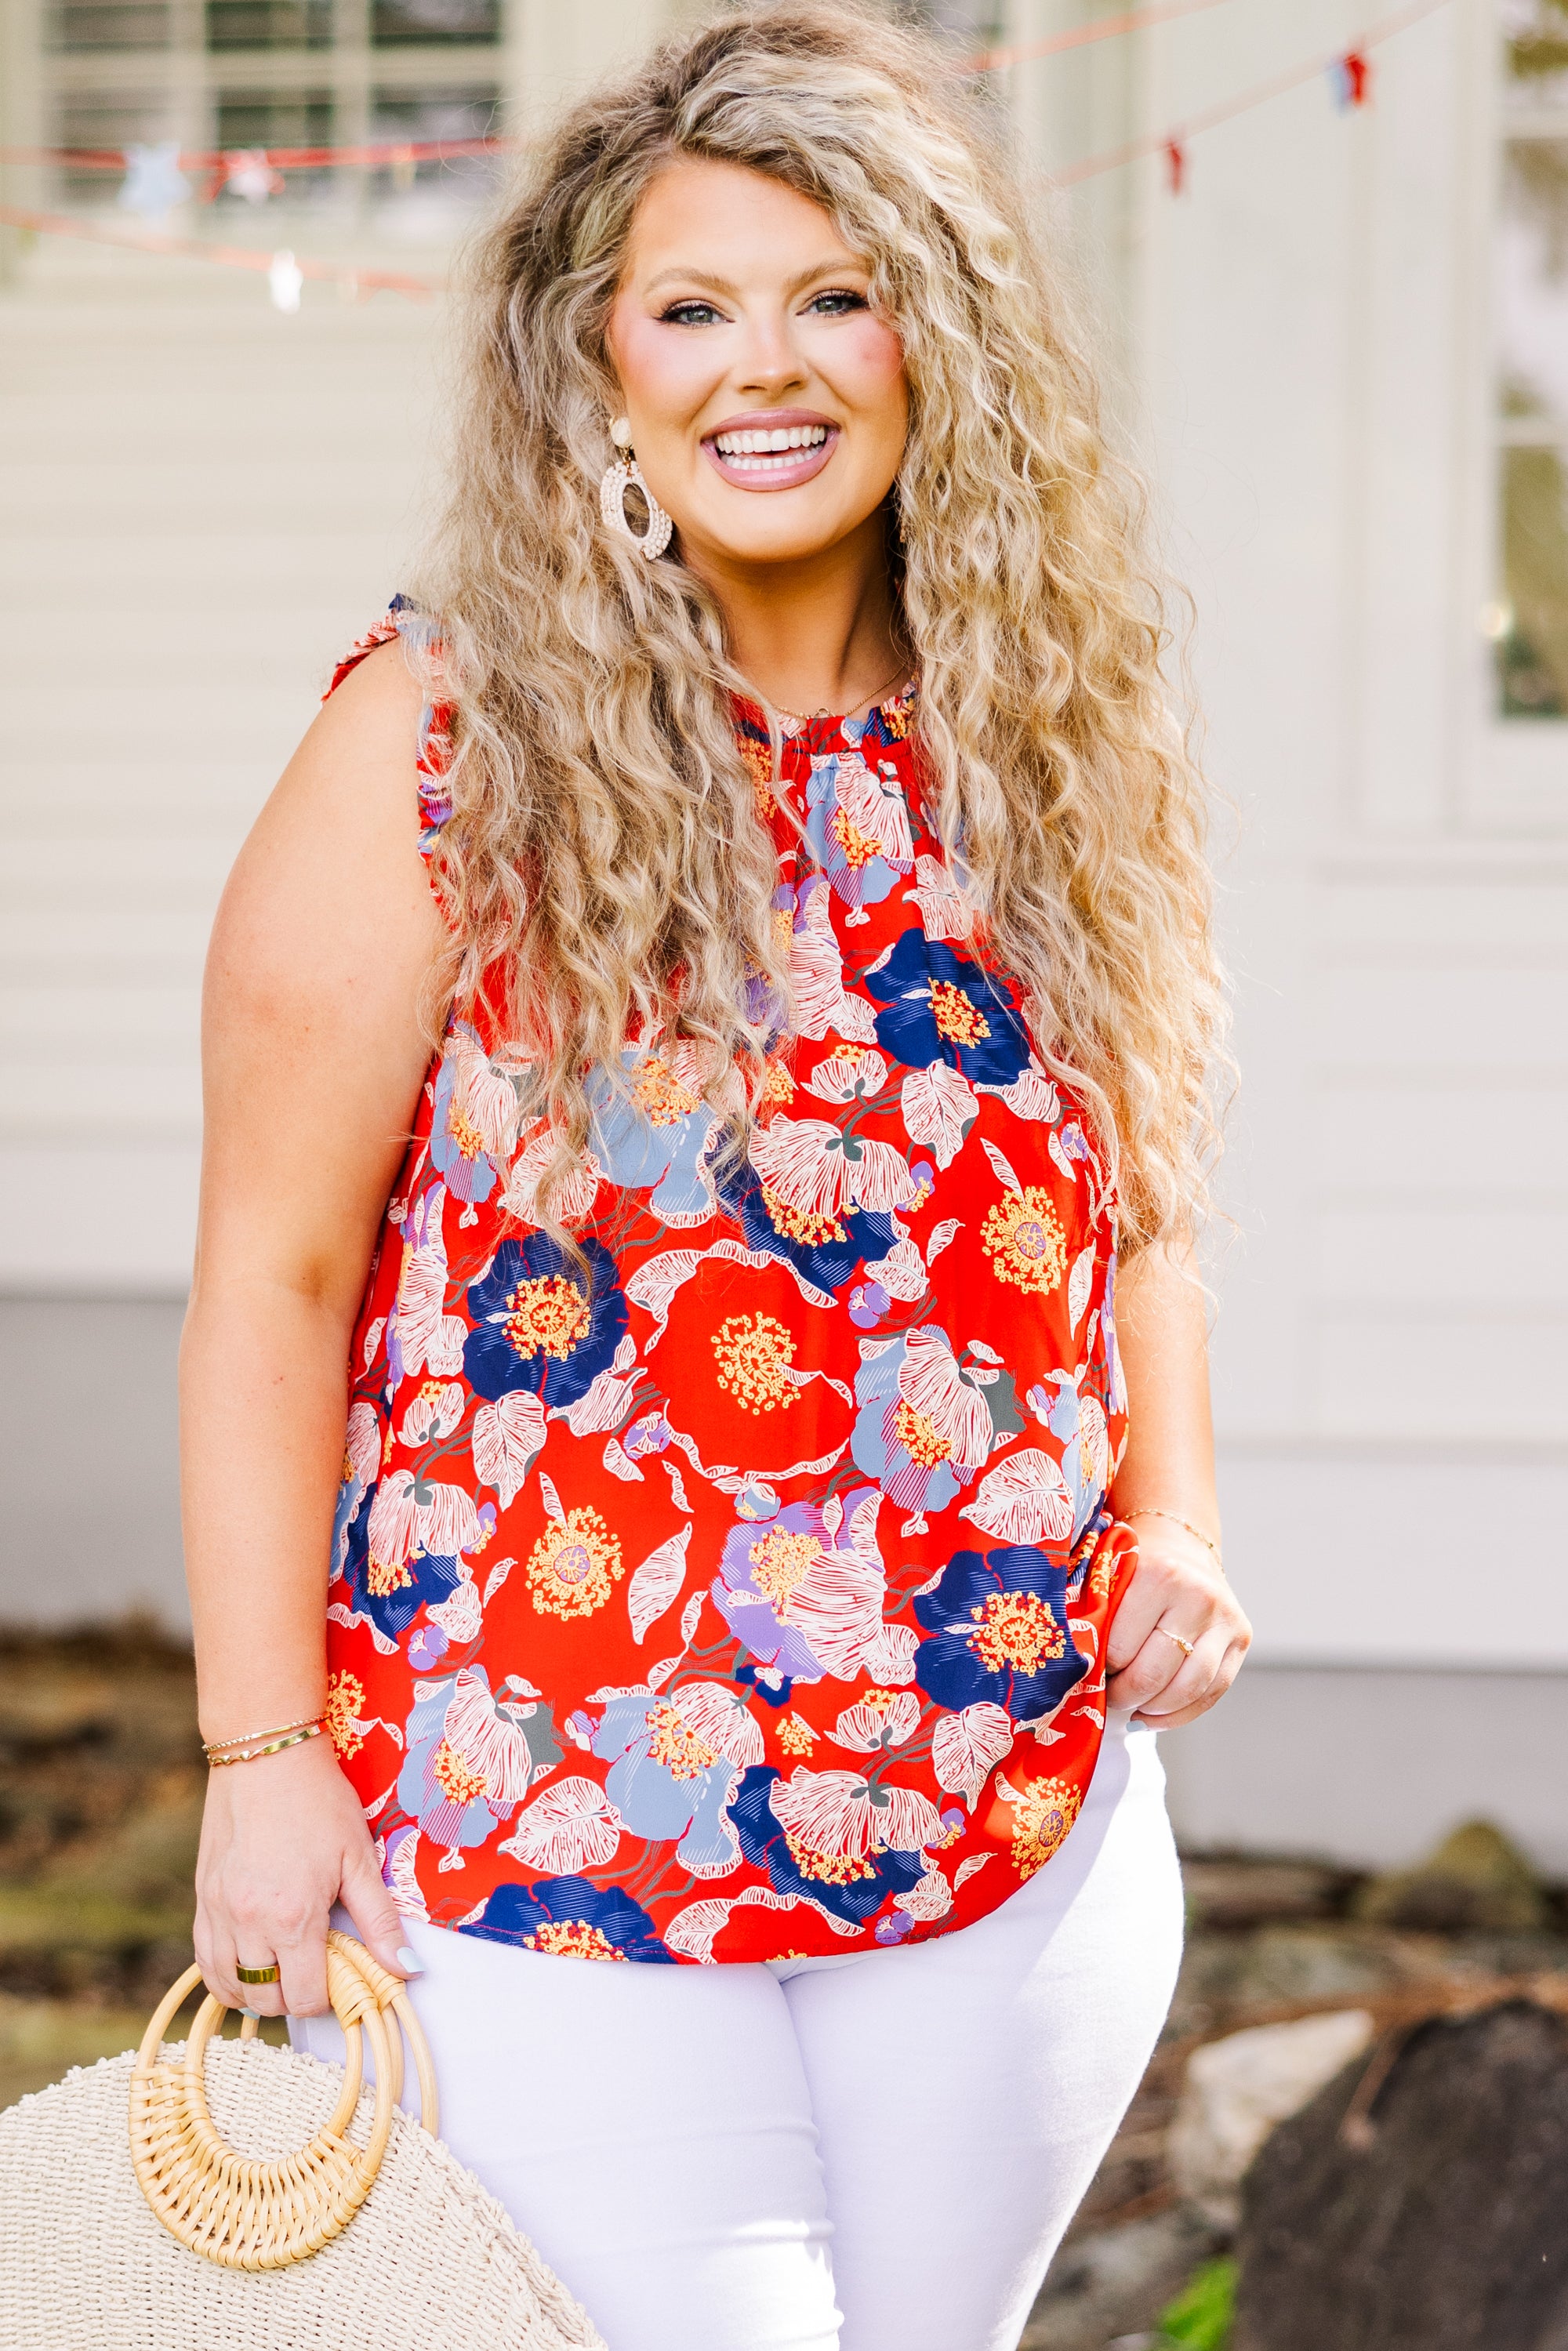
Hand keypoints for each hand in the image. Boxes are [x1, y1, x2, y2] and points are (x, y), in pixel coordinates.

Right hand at [193, 1733, 411, 2018]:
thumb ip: (379, 1920)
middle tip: (317, 1971)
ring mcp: (219, 1914)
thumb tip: (405, 1968)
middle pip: (268, 2001)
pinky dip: (226, 1976)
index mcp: (294, 1917)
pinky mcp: (203, 1901)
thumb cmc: (318, 1801)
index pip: (306, 1998)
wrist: (267, 1756)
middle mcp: (250, 1924)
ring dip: (259, 1992)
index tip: (343, 1976)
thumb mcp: (359, 1858)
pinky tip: (249, 1965)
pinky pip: (204, 1963)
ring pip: (231, 1988)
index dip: (329, 1998)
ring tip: (285, 1969)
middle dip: (295, 1998)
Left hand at [1105, 1520, 1250, 1726]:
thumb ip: (1096, 1618)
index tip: (1089, 1673)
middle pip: (1153, 1674)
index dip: (1099, 1669)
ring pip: (1187, 1690)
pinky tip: (1155, 1714)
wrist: (1183, 1547)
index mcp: (1159, 1575)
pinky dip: (1180, 1714)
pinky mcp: (1241, 1638)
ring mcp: (1224, 1620)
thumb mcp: (1111, 1578)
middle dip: (1123, 1695)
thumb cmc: (1138, 1567)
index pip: (1120, 1647)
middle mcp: (1198, 1597)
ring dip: (1152, 1709)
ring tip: (1132, 1707)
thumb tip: (1081, 1673)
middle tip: (1108, 1696)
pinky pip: (1212, 1693)